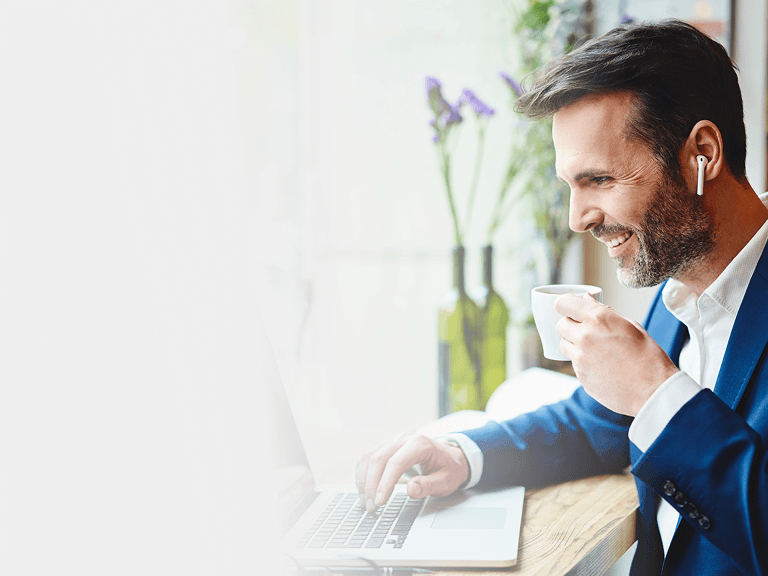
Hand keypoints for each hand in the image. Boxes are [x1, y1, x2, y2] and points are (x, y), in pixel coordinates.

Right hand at [355, 433, 468, 510]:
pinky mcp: (388, 446)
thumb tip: (410, 489)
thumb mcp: (446, 481)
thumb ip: (429, 485)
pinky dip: (363, 472)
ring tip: (366, 501)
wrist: (451, 458)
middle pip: (379, 458)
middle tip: (371, 506)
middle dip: (371, 483)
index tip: (379, 501)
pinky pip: (369, 456)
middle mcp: (405, 439)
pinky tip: (363, 488)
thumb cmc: (449, 469)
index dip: (385, 483)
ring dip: (364, 478)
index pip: (396, 462)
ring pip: (370, 455)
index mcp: (420, 444)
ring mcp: (395, 441)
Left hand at [555, 293, 678, 415]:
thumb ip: (604, 312)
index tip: (571, 308)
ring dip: (574, 344)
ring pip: (563, 344)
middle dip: (570, 325)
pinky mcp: (580, 375)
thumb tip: (586, 299)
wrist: (654, 391)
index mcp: (598, 318)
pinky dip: (583, 362)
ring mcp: (580, 358)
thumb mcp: (631, 326)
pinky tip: (602, 365)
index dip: (566, 305)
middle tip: (587, 330)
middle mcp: (584, 336)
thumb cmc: (648, 356)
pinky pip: (573, 363)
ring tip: (597, 349)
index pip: (563, 303)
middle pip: (560, 324)